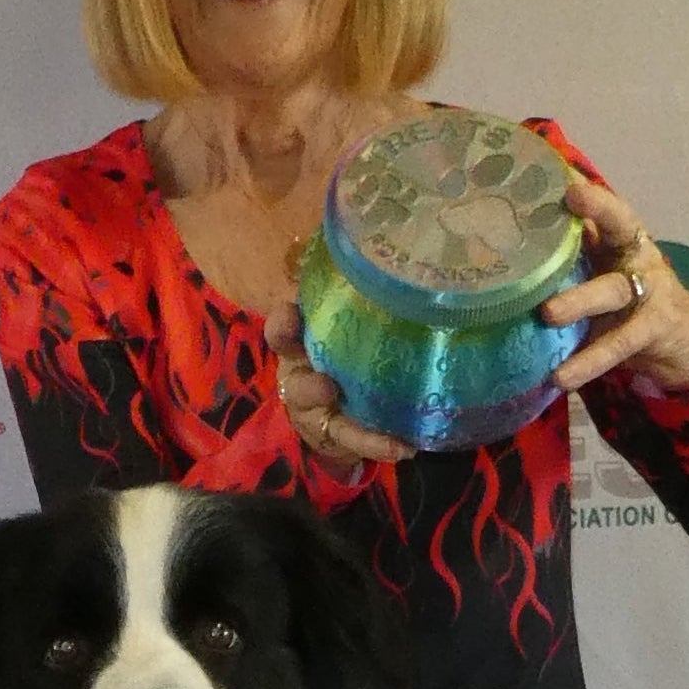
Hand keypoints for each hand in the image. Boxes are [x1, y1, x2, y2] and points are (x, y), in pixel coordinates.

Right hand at [267, 298, 413, 470]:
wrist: (336, 405)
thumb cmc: (342, 347)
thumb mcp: (345, 319)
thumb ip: (357, 292)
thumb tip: (383, 242)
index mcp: (300, 344)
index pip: (282, 330)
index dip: (283, 324)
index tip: (291, 315)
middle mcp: (300, 377)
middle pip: (294, 382)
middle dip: (308, 386)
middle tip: (327, 386)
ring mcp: (316, 412)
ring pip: (327, 422)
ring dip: (353, 428)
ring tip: (383, 435)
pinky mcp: (337, 436)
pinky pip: (355, 442)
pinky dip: (379, 445)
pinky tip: (406, 446)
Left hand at [544, 177, 688, 396]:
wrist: (681, 338)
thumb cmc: (626, 294)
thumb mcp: (602, 265)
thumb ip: (574, 246)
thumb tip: (518, 218)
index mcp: (622, 235)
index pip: (606, 201)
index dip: (590, 188)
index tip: (568, 177)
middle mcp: (637, 254)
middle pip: (619, 227)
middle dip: (597, 213)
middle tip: (564, 208)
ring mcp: (649, 290)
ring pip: (612, 290)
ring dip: (581, 300)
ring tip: (548, 314)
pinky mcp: (651, 330)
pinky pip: (617, 345)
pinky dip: (588, 361)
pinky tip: (561, 376)